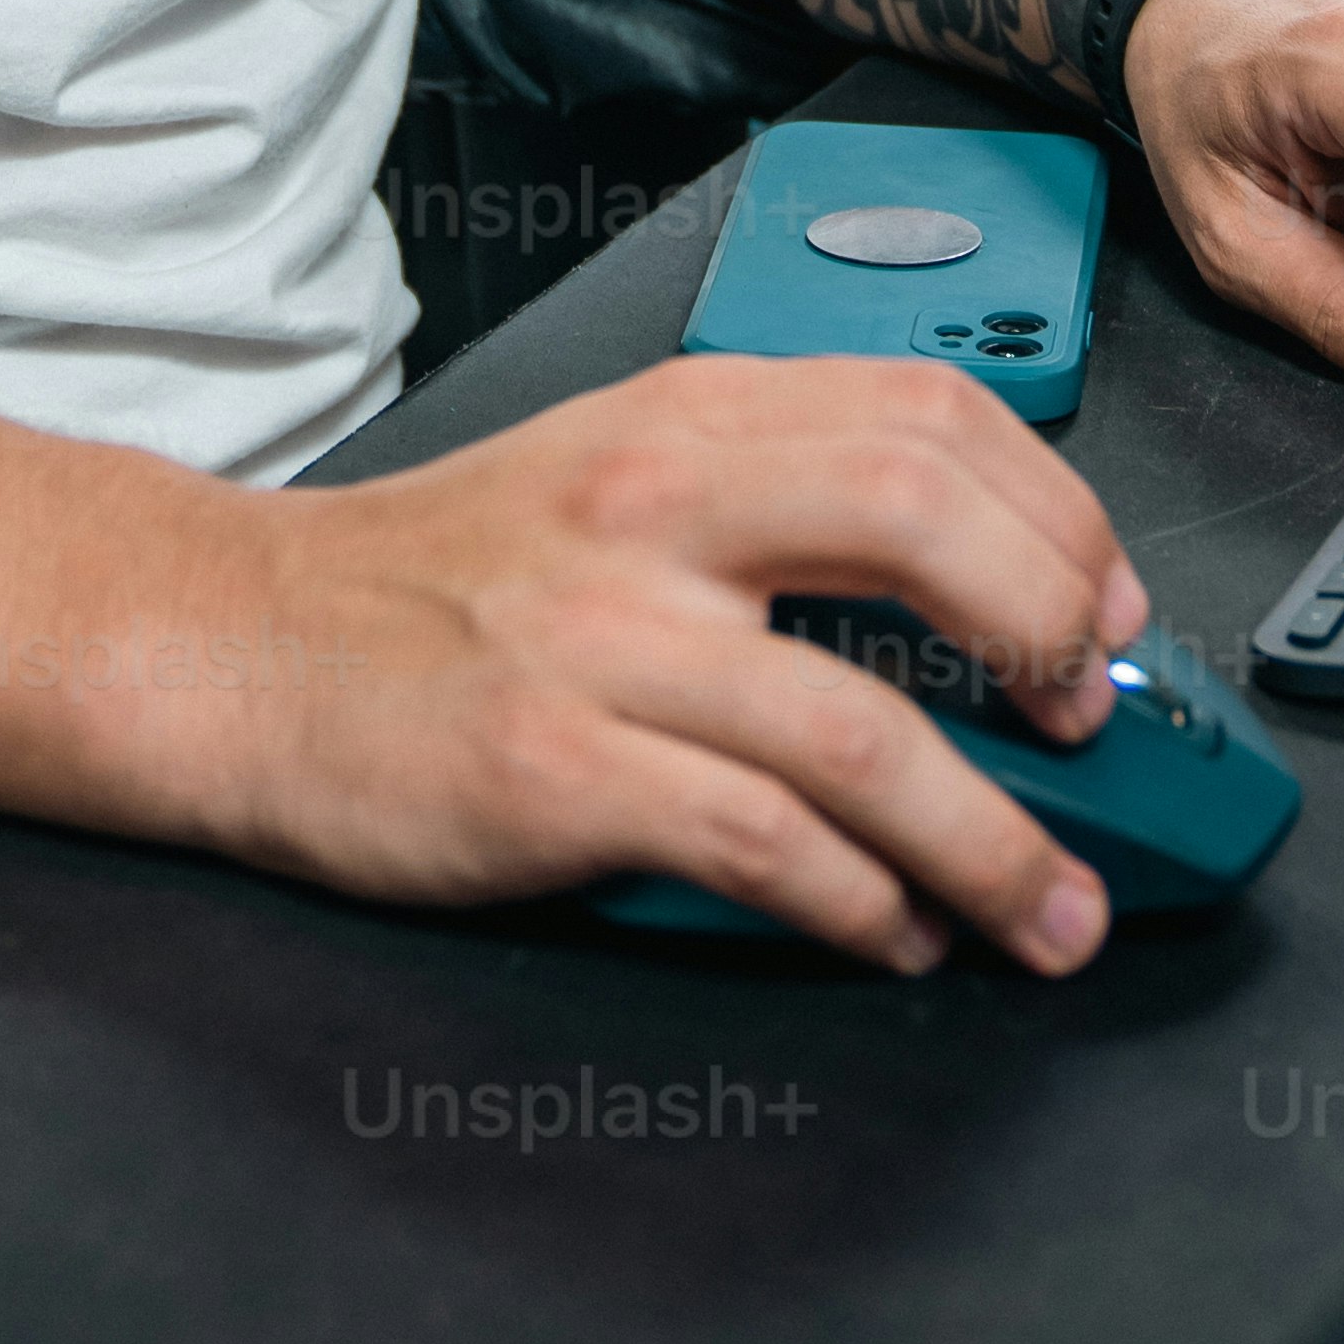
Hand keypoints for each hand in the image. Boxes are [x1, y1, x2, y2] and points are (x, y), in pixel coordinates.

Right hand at [217, 356, 1146, 979]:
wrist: (234, 645)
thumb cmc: (434, 581)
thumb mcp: (613, 473)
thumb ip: (774, 503)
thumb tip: (980, 592)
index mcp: (688, 416)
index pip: (933, 413)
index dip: (1059, 513)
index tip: (1109, 612)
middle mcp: (656, 501)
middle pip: (925, 520)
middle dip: (1051, 633)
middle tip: (1095, 728)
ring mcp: (603, 636)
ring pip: (863, 726)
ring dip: (993, 838)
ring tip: (1052, 908)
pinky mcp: (552, 769)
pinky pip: (760, 840)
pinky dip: (859, 901)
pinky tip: (893, 930)